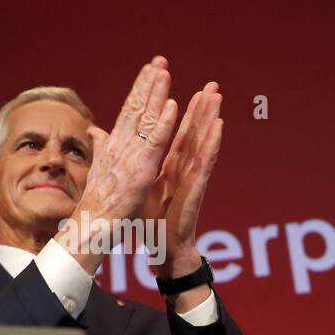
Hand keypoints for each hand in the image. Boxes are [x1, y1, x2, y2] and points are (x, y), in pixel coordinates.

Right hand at [58, 56, 179, 271]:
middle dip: (148, 84)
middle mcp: (119, 148)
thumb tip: (95, 130)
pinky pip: (154, 144)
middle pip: (135, 109)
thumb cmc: (97, 206)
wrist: (91, 231)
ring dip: (155, 95)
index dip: (139, 90)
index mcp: (113, 148)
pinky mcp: (140, 173)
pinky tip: (173, 106)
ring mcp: (130, 159)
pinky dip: (163, 124)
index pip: (127, 112)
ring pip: (145, 121)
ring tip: (165, 71)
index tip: (149, 69)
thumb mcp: (101, 169)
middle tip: (160, 60)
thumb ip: (101, 147)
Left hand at [143, 81, 223, 276]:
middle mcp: (183, 169)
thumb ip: (132, 166)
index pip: (175, 134)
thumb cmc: (151, 222)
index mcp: (168, 167)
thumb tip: (115, 152)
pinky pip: (205, 164)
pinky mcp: (196, 189)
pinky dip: (213, 145)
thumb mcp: (137, 188)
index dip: (178, 111)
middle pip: (193, 133)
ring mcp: (191, 178)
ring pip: (203, 143)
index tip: (185, 93)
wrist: (161, 249)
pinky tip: (219, 128)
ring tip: (217, 96)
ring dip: (210, 119)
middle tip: (211, 85)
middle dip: (202, 109)